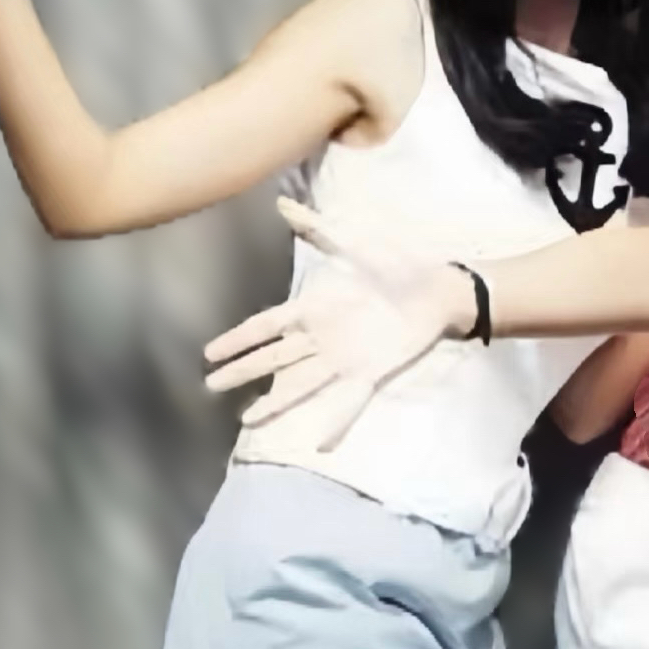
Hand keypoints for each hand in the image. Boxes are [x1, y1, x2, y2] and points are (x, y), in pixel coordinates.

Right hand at [203, 197, 474, 450]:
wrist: (439, 288)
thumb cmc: (398, 265)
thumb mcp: (354, 245)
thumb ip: (317, 230)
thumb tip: (281, 203)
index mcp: (313, 308)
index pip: (266, 326)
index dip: (238, 339)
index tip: (209, 353)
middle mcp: (322, 338)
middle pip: (274, 359)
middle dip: (243, 372)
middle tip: (211, 386)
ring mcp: (344, 358)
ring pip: (301, 384)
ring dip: (275, 403)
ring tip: (247, 421)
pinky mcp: (370, 372)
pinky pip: (350, 401)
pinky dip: (337, 423)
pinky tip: (321, 444)